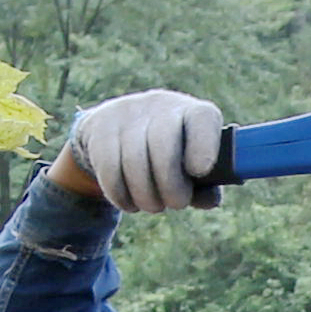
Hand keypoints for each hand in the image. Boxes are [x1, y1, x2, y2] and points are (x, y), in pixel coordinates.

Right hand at [52, 89, 226, 214]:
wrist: (119, 130)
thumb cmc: (170, 156)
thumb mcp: (191, 167)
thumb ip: (205, 186)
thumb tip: (209, 199)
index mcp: (192, 112)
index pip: (202, 118)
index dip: (203, 146)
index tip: (198, 171)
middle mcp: (161, 106)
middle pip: (163, 144)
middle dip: (171, 184)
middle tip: (175, 204)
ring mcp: (127, 114)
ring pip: (134, 161)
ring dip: (146, 195)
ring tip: (153, 205)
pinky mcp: (100, 129)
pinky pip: (110, 170)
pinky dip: (121, 195)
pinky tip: (130, 202)